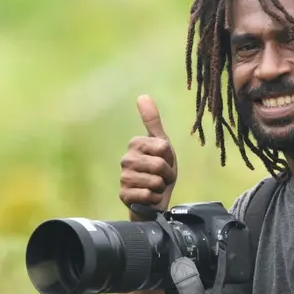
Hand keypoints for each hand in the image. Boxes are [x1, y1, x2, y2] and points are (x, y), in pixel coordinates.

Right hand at [119, 95, 177, 220]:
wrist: (155, 198)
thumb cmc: (160, 170)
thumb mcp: (162, 144)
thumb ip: (152, 121)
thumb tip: (142, 95)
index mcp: (135, 144)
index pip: (163, 147)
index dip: (169, 158)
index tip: (165, 161)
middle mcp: (126, 159)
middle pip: (159, 165)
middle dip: (167, 174)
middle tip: (161, 177)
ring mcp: (124, 178)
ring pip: (154, 181)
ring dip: (161, 187)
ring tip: (155, 187)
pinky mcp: (124, 195)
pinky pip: (148, 195)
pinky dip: (154, 198)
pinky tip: (148, 197)